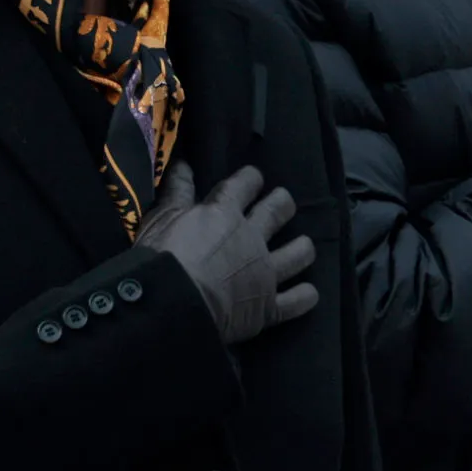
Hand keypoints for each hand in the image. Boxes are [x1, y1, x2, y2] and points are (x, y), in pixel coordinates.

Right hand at [134, 163, 317, 343]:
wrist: (174, 304)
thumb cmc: (163, 258)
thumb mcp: (162, 218)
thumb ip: (177, 192)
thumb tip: (183, 164)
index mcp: (225, 213)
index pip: (245, 184)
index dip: (251, 178)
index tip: (253, 178)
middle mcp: (252, 238)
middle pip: (278, 211)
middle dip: (282, 203)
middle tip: (282, 202)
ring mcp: (265, 273)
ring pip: (297, 255)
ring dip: (302, 248)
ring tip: (303, 245)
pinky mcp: (269, 306)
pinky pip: (296, 301)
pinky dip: (304, 297)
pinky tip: (309, 293)